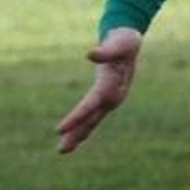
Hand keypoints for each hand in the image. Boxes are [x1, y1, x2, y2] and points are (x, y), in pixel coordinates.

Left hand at [57, 28, 143, 153]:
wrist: (130, 39)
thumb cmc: (125, 40)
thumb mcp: (119, 42)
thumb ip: (106, 50)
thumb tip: (90, 54)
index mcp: (114, 86)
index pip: (93, 103)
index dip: (77, 116)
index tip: (59, 128)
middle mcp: (114, 96)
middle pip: (92, 118)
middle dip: (77, 133)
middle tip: (61, 150)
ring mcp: (111, 98)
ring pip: (92, 119)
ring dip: (78, 134)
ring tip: (63, 149)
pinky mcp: (106, 96)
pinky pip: (92, 114)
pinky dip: (81, 124)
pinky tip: (72, 133)